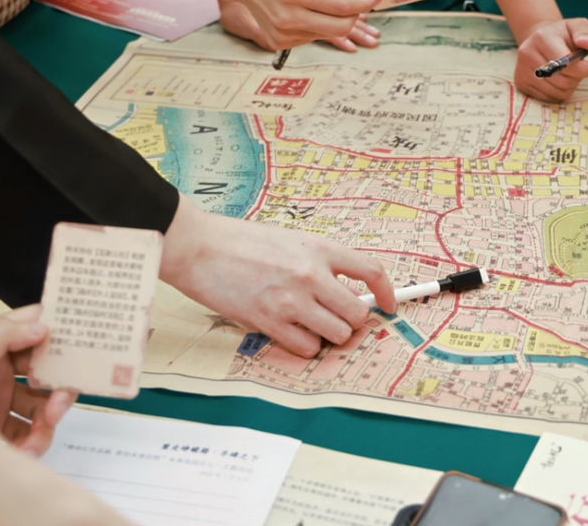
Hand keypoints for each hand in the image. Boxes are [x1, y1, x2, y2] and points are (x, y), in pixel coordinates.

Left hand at [0, 305, 75, 456]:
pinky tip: (26, 449)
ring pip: (42, 400)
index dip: (54, 328)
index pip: (27, 325)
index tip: (79, 337)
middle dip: (57, 383)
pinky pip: (33, 429)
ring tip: (42, 432)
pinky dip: (37, 439)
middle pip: (42, 365)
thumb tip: (40, 323)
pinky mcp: (0, 426)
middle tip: (60, 402)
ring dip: (49, 416)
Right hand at [160, 197, 396, 357]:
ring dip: (329, 334)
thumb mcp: (289, 240)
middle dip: (351, 320)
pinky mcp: (269, 321)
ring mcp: (291, 300)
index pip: (371, 271)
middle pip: (358, 313)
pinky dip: (304, 345)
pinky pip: (307, 347)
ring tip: (311, 325)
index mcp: (318, 248)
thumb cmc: (239, 242)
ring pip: (337, 334)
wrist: (199, 247)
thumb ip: (317, 262)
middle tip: (336, 318)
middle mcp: (311, 274)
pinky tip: (291, 332)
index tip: (388, 305)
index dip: (386, 293)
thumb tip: (342, 290)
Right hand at [226, 0, 379, 51]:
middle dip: (355, 14)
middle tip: (358, 0)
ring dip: (335, 19)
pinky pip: (313, 36)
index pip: (342, 7)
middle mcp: (288, 18)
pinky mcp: (279, 43)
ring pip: (328, 33)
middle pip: (340, 27)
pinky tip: (304, 10)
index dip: (364, 2)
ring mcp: (282, 34)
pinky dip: (318, 25)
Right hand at [514, 18, 587, 101]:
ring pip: (557, 92)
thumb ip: (584, 32)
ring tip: (568, 73)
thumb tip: (587, 43)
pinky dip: (558, 93)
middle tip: (579, 69)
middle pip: (562, 80)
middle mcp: (528, 54)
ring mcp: (522, 70)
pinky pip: (549, 98)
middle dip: (577, 77)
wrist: (538, 40)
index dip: (585, 68)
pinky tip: (558, 80)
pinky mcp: (521, 83)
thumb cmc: (562, 35)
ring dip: (569, 86)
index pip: (565, 63)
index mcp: (542, 38)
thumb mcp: (577, 26)